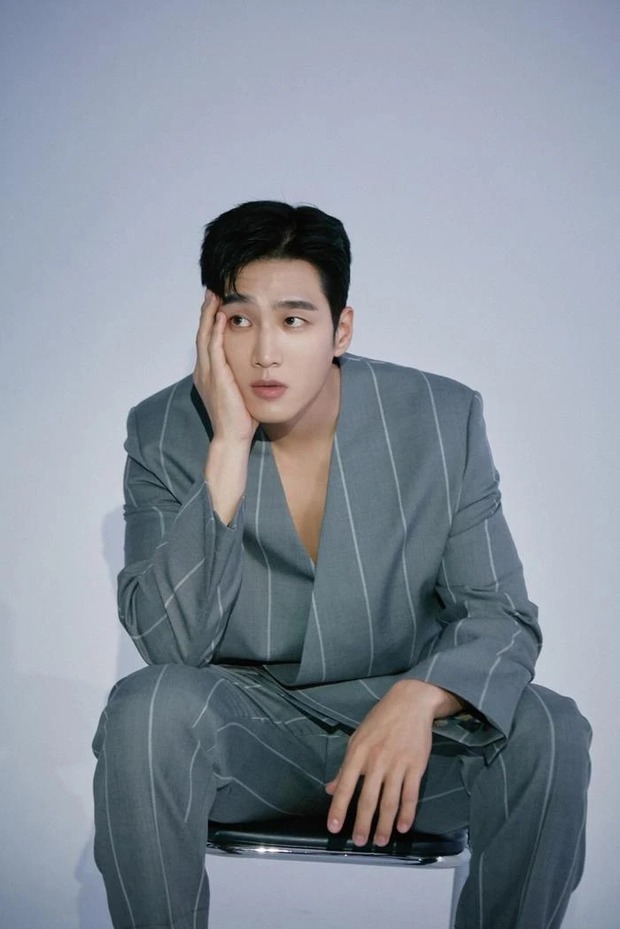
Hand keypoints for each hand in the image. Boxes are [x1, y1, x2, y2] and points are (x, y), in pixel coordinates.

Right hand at [193, 290, 257, 443]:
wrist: (232, 438)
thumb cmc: (240, 419)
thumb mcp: (241, 391)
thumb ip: (244, 376)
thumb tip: (258, 366)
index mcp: (208, 374)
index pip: (207, 340)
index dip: (211, 321)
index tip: (218, 303)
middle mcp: (204, 371)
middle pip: (202, 333)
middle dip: (207, 311)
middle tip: (212, 291)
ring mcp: (208, 374)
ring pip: (205, 336)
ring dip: (210, 315)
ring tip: (215, 296)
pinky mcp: (216, 377)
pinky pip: (214, 348)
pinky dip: (217, 331)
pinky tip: (223, 316)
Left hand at [325, 680, 461, 846]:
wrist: (410, 703)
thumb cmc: (380, 720)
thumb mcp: (357, 738)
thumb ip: (345, 766)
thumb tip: (330, 788)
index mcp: (358, 752)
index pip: (345, 785)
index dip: (338, 807)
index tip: (334, 827)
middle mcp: (376, 760)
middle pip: (368, 798)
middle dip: (363, 823)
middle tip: (359, 842)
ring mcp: (398, 764)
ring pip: (390, 801)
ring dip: (384, 825)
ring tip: (380, 841)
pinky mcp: (416, 766)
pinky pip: (410, 795)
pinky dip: (407, 814)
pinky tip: (402, 827)